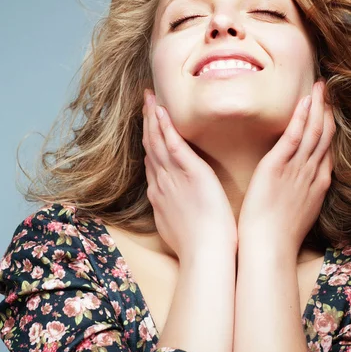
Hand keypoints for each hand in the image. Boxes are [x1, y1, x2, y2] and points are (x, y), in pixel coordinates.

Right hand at [142, 89, 237, 261]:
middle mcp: (161, 183)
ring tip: (148, 97)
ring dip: (152, 117)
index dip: (149, 143)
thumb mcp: (178, 228)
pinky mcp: (190, 172)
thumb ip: (173, 212)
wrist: (206, 253)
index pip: (152, 163)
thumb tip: (172, 207)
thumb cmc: (199, 246)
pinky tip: (161, 110)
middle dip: (146, 124)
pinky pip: (173, 144)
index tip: (149, 129)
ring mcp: (173, 176)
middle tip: (144, 104)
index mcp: (160, 195)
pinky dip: (165, 126)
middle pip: (149, 147)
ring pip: (157, 141)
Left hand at [237, 80, 335, 254]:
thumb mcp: (298, 212)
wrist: (268, 248)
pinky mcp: (277, 167)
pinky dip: (301, 117)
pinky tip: (304, 101)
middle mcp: (312, 173)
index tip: (329, 110)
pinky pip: (294, 137)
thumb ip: (301, 193)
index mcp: (317, 184)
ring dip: (318, 107)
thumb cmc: (277, 236)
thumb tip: (298, 184)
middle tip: (329, 90)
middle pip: (325, 135)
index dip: (329, 127)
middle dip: (328, 111)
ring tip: (321, 86)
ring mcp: (297, 169)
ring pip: (313, 132)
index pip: (327, 149)